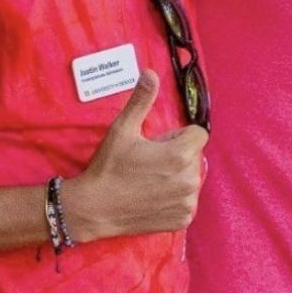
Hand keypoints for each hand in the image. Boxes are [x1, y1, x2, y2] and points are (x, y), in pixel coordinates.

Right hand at [62, 70, 207, 241]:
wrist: (93, 209)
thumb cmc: (108, 167)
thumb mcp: (123, 129)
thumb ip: (142, 100)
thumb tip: (151, 73)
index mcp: (181, 155)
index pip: (198, 134)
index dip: (178, 136)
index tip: (158, 144)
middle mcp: (190, 180)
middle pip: (195, 156)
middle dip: (178, 155)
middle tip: (149, 163)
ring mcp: (188, 202)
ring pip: (192, 177)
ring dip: (178, 176)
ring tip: (150, 181)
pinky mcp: (184, 219)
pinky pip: (187, 200)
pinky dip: (175, 198)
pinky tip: (153, 197)